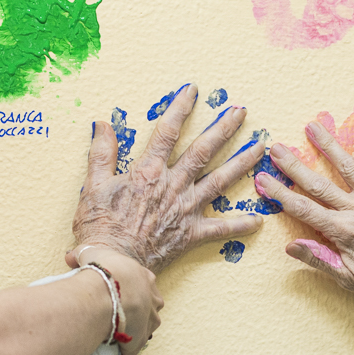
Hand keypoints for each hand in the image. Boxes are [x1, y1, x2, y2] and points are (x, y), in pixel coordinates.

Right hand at [70, 84, 264, 273]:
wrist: (113, 264)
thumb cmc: (99, 228)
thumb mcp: (94, 185)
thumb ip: (101, 153)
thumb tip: (102, 124)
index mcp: (148, 171)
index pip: (167, 132)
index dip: (180, 108)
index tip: (193, 90)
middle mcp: (173, 186)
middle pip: (203, 151)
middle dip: (223, 128)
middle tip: (241, 112)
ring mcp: (185, 209)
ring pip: (219, 181)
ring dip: (241, 162)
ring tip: (259, 147)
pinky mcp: (191, 234)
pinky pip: (221, 229)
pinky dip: (240, 224)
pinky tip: (258, 220)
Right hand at [70, 245, 162, 354]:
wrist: (109, 291)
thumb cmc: (104, 269)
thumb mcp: (92, 253)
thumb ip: (81, 254)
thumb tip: (70, 257)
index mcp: (145, 279)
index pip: (143, 286)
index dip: (130, 291)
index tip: (117, 295)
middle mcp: (153, 301)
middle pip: (148, 310)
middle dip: (135, 314)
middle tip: (115, 317)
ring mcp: (148, 323)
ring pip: (143, 332)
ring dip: (130, 335)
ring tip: (112, 337)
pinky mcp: (138, 343)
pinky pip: (130, 354)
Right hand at [258, 118, 353, 321]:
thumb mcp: (349, 280)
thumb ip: (319, 260)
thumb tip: (290, 246)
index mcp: (342, 232)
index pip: (302, 209)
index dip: (279, 194)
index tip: (262, 180)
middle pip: (318, 184)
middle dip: (293, 165)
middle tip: (275, 148)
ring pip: (346, 166)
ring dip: (327, 145)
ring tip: (311, 126)